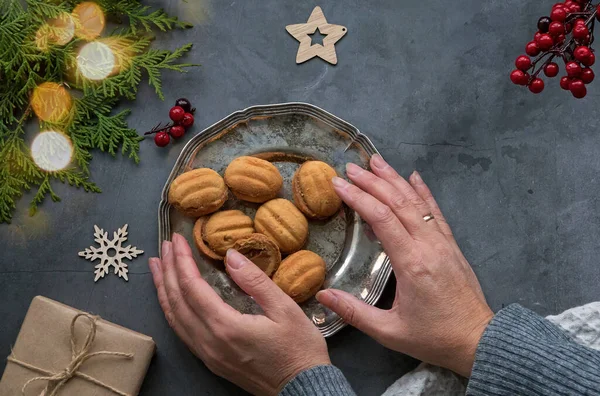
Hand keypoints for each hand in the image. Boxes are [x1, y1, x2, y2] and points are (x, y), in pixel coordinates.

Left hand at [148, 234, 329, 394]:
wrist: (303, 387)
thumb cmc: (299, 349)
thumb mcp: (285, 309)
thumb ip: (255, 281)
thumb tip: (231, 255)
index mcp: (225, 327)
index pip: (192, 287)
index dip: (182, 260)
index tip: (177, 239)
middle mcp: (209, 342)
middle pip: (177, 301)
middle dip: (168, 271)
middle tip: (164, 247)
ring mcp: (208, 355)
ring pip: (174, 318)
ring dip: (164, 290)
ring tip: (157, 268)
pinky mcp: (212, 361)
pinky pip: (182, 332)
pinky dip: (172, 310)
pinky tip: (171, 299)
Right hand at [316, 155, 492, 376]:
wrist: (479, 341)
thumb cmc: (433, 338)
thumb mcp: (389, 331)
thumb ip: (354, 312)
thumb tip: (322, 295)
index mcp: (411, 263)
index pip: (382, 218)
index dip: (358, 197)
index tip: (338, 184)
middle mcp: (428, 245)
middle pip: (398, 202)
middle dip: (372, 181)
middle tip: (350, 167)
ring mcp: (442, 242)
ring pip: (417, 202)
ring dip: (395, 179)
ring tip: (376, 161)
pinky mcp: (451, 245)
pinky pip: (435, 211)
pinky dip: (423, 192)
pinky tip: (414, 176)